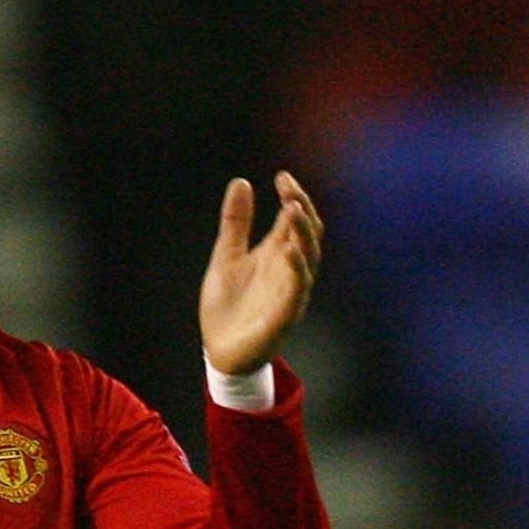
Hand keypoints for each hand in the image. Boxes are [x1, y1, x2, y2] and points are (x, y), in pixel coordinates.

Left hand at [199, 172, 322, 375]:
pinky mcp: (284, 317)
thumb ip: (235, 223)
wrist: (220, 352)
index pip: (295, 220)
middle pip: (308, 234)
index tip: (282, 176)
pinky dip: (296, 268)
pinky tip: (289, 249)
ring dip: (303, 233)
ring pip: (309, 258)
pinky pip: (297, 290)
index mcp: (277, 255)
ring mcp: (290, 293)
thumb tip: (242, 182)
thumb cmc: (227, 306)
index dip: (294, 196)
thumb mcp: (226, 256)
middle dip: (302, 208)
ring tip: (293, 208)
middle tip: (289, 187)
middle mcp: (289, 271)